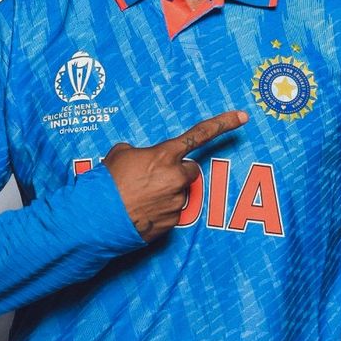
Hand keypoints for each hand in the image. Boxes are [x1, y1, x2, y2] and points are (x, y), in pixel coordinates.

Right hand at [103, 109, 248, 243]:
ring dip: (164, 194)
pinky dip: (159, 212)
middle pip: (190, 171)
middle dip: (176, 173)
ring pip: (179, 193)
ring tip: (138, 198)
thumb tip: (139, 158)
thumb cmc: (105, 183)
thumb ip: (137, 152)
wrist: (96, 218)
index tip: (243, 116)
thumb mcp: (118, 155)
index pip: (200, 135)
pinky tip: (140, 212)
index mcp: (165, 155)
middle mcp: (176, 178)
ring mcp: (176, 202)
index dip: (222, 123)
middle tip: (151, 179)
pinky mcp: (172, 223)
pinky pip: (171, 213)